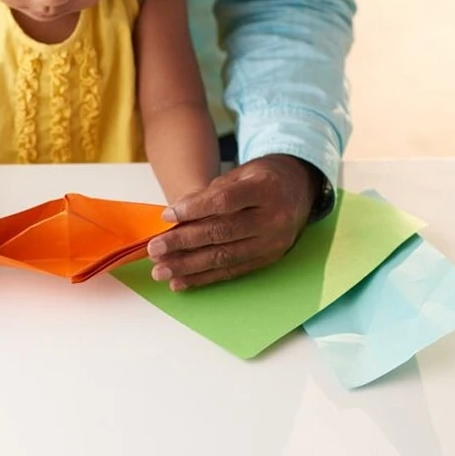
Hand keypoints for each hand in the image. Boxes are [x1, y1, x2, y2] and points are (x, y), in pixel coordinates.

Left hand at [147, 154, 320, 290]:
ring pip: (225, 257)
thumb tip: (176, 214)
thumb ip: (210, 192)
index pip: (225, 201)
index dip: (193, 209)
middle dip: (183, 243)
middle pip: (222, 233)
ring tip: (161, 271)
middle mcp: (274, 218)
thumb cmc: (261, 178)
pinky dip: (204, 278)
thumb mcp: (240, 173)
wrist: (299, 189)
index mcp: (266, 189)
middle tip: (155, 249)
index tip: (166, 216)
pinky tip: (181, 282)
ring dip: (188, 267)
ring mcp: (273, 243)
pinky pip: (232, 271)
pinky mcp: (268, 260)